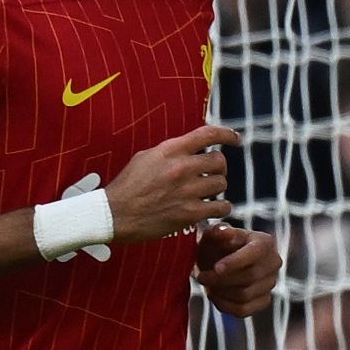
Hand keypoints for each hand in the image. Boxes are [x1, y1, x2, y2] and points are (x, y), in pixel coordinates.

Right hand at [107, 125, 239, 241]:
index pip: (207, 134)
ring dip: (217, 189)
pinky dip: (220, 208)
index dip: (226, 134)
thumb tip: (190, 148)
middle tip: (211, 174)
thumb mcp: (145, 158)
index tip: (235, 139)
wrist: (113, 214)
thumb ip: (170, 152)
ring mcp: (187, 191)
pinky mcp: (190, 213)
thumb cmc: (127, 186)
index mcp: (169, 151)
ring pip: (222, 184)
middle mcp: (182, 168)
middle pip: (219, 161)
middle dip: (218, 168)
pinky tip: (213, 209)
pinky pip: (222, 207)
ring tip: (207, 193)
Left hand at [193, 224, 278, 314]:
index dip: (235, 263)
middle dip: (221, 279)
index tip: (215, 268)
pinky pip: (243, 310)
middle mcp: (274, 262)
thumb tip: (224, 232)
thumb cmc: (216, 244)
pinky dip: (224, 305)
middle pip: (250, 277)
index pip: (254, 254)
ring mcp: (271, 283)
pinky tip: (214, 295)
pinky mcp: (263, 301)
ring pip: (245, 295)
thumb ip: (218, 231)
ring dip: (220, 292)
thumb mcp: (214, 234)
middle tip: (201, 276)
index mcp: (265, 242)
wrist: (220, 259)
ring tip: (207, 284)